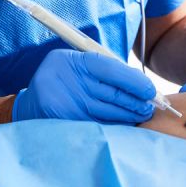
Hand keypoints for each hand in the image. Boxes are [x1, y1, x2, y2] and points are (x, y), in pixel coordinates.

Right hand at [13, 49, 156, 124]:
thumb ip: (101, 69)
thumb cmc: (62, 78)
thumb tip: (138, 82)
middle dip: (137, 101)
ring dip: (130, 115)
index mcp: (74, 61)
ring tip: (143, 114)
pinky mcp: (66, 122)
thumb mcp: (76, 63)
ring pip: (108, 112)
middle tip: (152, 105)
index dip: (135, 81)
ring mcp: (67, 104)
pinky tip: (128, 124)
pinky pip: (99, 124)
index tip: (150, 90)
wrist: (32, 102)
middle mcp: (70, 82)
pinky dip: (116, 125)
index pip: (112, 70)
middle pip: (113, 93)